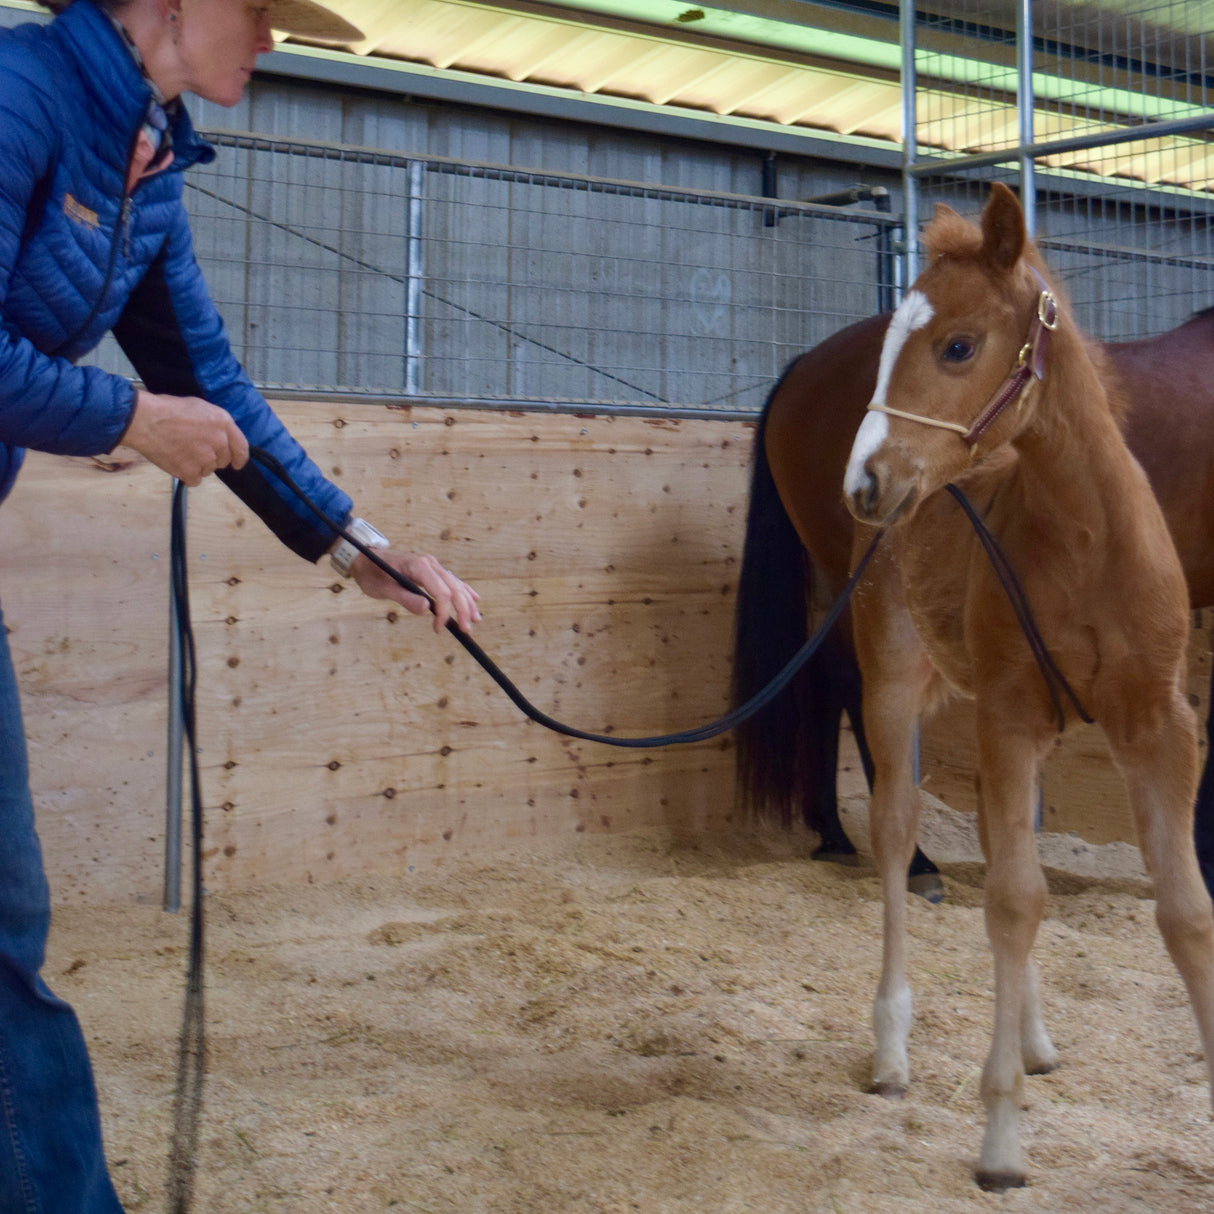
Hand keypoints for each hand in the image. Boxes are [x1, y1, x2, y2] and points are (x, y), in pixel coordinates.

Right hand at [123, 390, 249, 484]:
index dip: (239, 458)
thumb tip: (222, 437)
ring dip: (196, 465)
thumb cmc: (167, 410)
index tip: (237, 463)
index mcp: (223, 423)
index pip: (241, 448)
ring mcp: (205, 458)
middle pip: (222, 461)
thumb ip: (216, 424)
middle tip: (193, 449)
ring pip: (208, 471)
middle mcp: (218, 441)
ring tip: (180, 451)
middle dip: (211, 458)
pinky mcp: (190, 471)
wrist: (145, 420)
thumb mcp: (200, 407)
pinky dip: (185, 474)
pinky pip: (194, 480)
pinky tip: (176, 461)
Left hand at [350, 549, 481, 633]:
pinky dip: (464, 591)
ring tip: (476, 619)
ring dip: (467, 602)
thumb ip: (404, 598)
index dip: (444, 612)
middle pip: (454, 588)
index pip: (441, 591)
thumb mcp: (382, 589)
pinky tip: (474, 599)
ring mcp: (432, 565)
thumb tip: (426, 608)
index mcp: (418, 566)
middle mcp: (429, 563)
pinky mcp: (431, 570)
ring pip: (456, 584)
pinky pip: (452, 580)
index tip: (438, 629)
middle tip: (466, 629)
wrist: (364, 557)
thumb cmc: (371, 573)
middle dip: (463, 609)